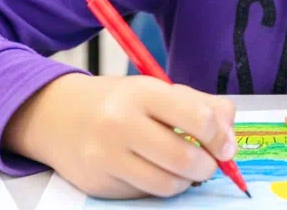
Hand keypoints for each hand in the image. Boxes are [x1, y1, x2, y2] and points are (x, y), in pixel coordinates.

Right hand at [3, 74, 236, 199]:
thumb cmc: (119, 103)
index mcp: (143, 92)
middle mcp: (120, 123)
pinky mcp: (99, 184)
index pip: (198, 118)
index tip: (225, 146)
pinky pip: (144, 195)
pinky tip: (151, 172)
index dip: (220, 137)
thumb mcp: (159, 91)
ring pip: (168, 185)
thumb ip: (204, 107)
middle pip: (185, 159)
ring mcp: (106, 157)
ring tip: (183, 170)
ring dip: (185, 182)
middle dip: (207, 167)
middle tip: (208, 164)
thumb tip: (230, 142)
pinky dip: (157, 188)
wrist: (57, 116)